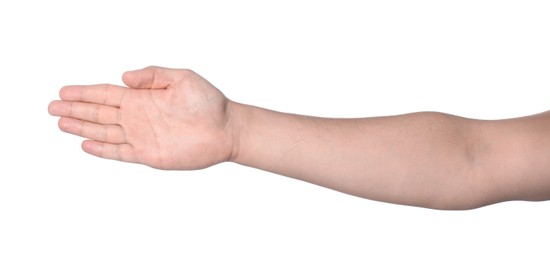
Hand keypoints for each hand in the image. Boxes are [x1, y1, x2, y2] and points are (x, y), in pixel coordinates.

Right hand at [48, 66, 237, 169]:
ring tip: (61, 123)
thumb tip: (124, 77)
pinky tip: (86, 144)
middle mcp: (138, 117)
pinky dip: (102, 149)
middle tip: (52, 107)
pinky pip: (120, 152)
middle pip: (99, 112)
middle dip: (75, 109)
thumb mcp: (182, 78)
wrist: (225, 130)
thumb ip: (153, 75)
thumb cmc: (208, 103)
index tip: (64, 91)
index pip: (106, 94)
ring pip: (105, 131)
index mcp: (143, 98)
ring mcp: (142, 136)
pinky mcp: (149, 154)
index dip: (84, 93)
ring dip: (82, 127)